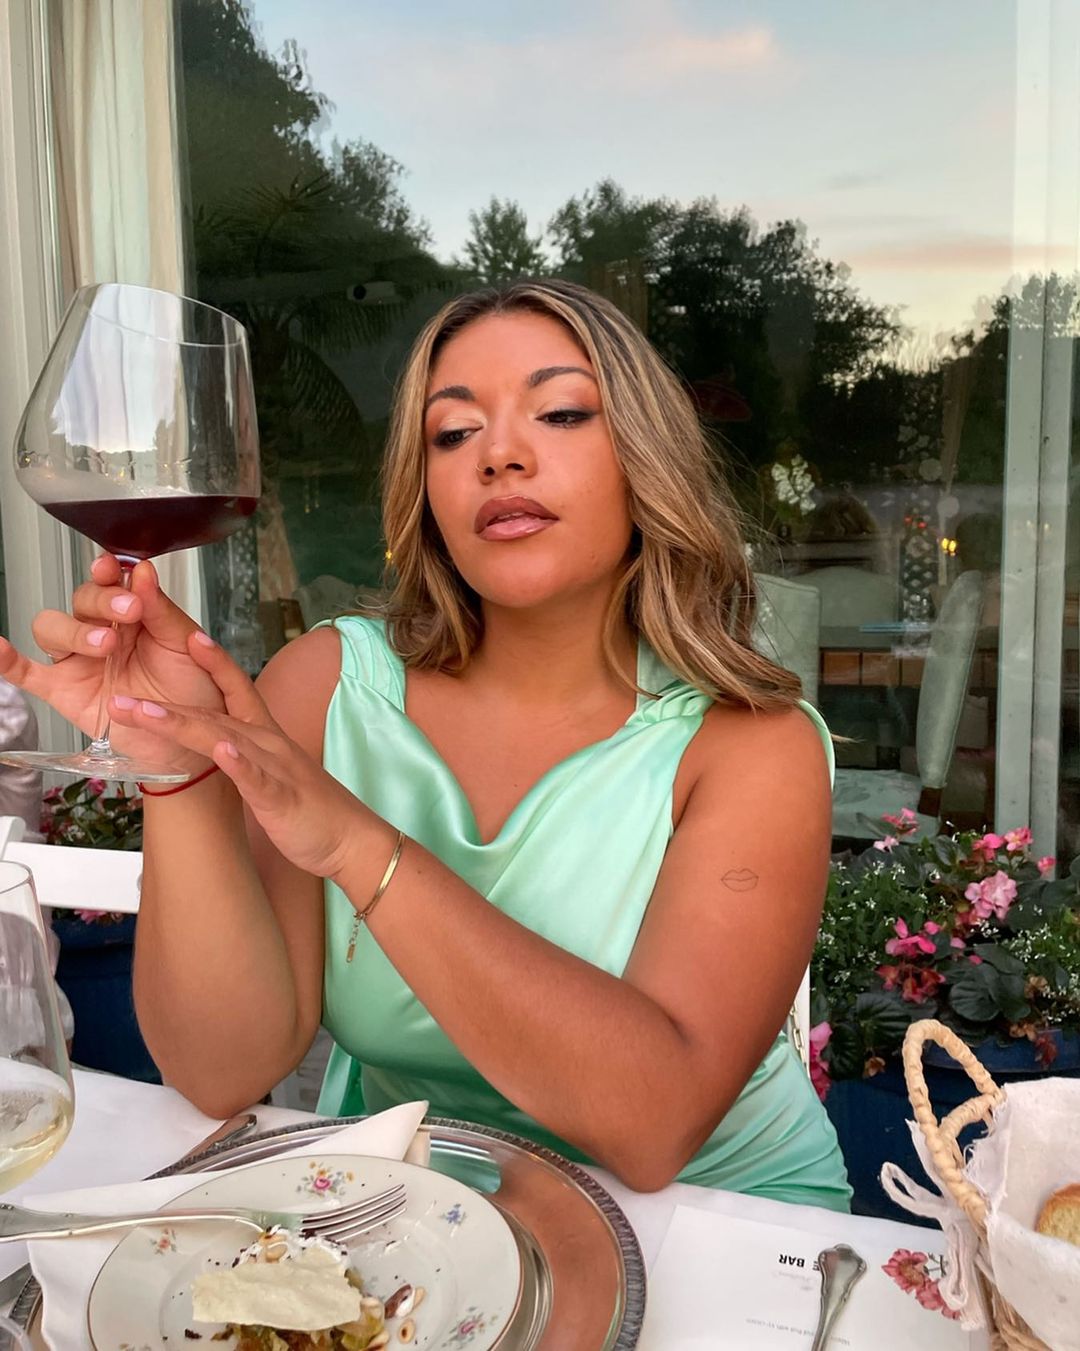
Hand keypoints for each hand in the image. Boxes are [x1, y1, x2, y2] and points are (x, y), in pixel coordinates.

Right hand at [0, 556, 223, 771]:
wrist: (191, 741)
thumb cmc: (193, 691)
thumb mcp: (188, 645)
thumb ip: (163, 610)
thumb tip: (141, 571)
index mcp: (134, 614)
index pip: (111, 582)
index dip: (109, 573)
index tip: (120, 570)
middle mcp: (103, 631)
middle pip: (81, 600)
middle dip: (102, 599)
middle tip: (129, 610)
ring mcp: (80, 660)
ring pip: (53, 628)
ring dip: (75, 630)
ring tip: (106, 644)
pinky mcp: (65, 690)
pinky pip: (28, 672)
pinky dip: (8, 661)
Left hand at [107, 634, 364, 878]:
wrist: (351, 839)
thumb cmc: (311, 809)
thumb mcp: (270, 774)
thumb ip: (242, 754)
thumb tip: (214, 744)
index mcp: (265, 736)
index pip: (236, 689)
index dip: (213, 661)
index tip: (185, 636)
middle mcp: (268, 744)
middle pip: (212, 715)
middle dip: (164, 706)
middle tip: (120, 697)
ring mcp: (275, 769)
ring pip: (226, 740)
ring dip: (185, 724)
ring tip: (147, 714)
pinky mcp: (282, 799)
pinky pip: (259, 779)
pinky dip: (239, 764)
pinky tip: (222, 752)